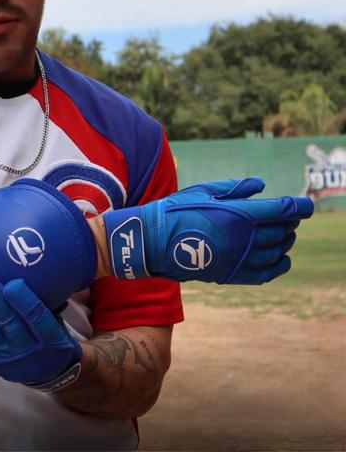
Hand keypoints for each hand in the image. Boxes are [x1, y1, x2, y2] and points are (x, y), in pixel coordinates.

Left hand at [0, 278, 81, 390]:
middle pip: (11, 324)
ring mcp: (10, 359)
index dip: (24, 301)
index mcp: (53, 340)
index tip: (13, 283)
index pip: (38, 318)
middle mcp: (31, 352)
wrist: (47, 374)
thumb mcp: (59, 324)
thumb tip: (27, 272)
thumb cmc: (52, 337)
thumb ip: (45, 305)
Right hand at [103, 177, 313, 284]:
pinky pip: (265, 273)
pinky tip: (282, 259)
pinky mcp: (231, 274)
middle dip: (289, 223)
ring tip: (284, 235)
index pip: (282, 210)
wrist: (153, 241)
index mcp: (238, 215)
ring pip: (276, 251)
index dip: (299, 206)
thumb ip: (235, 187)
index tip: (306, 204)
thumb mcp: (204, 191)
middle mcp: (244, 238)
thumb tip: (261, 185)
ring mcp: (238, 258)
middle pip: (281, 231)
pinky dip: (279, 266)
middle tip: (288, 217)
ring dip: (285, 242)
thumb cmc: (176, 211)